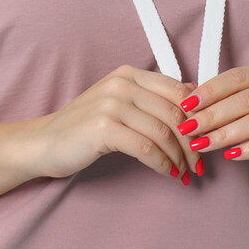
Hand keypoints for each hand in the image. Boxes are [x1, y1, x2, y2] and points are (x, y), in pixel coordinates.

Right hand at [37, 65, 198, 182]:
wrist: (44, 143)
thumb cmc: (84, 128)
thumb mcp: (119, 104)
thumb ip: (151, 99)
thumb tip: (194, 99)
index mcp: (129, 74)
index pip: (178, 91)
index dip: (197, 117)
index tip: (204, 140)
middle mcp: (122, 84)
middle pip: (175, 114)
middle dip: (192, 143)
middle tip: (200, 164)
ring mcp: (112, 104)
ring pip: (163, 132)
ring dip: (179, 158)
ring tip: (186, 173)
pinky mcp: (104, 128)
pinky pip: (146, 148)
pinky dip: (163, 164)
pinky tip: (169, 174)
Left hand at [176, 65, 248, 190]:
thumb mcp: (246, 118)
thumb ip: (224, 107)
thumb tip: (186, 98)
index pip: (238, 77)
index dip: (210, 90)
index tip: (186, 106)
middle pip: (245, 99)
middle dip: (212, 115)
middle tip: (189, 129)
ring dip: (226, 134)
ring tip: (203, 145)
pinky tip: (231, 156)